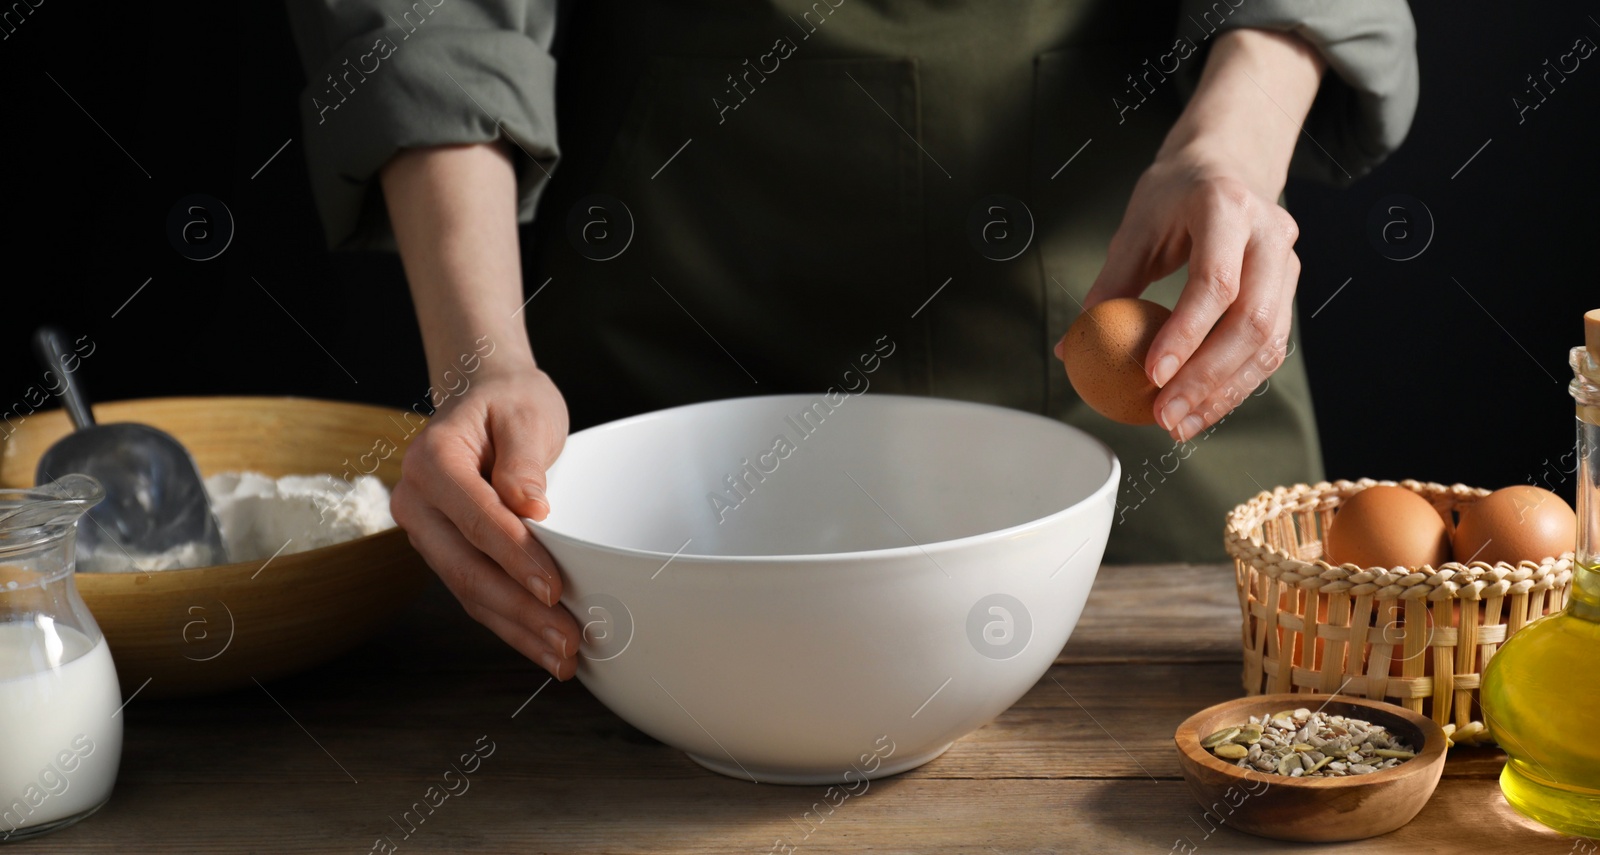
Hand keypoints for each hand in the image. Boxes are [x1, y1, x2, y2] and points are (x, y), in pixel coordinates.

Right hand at [390, 366, 578, 678]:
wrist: (484, 397)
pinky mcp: (445, 551)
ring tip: (564, 656)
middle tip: (568, 639)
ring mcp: (427, 531)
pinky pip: (475, 593)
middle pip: (467, 567)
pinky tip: (543, 646)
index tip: (554, 587)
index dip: (515, 557)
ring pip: (469, 590)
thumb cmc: (508, 402)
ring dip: (518, 629)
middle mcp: (417, 501)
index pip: (476, 517)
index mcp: (432, 460)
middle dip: (520, 610)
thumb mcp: (525, 412)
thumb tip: (529, 507)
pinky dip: (510, 623)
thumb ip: (524, 459)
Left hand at [1067, 28, 1323, 441]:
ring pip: (1268, 342)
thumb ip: (1108, 285)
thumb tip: (1071, 347)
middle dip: (1206, 379)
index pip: (1215, 282)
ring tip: (1180, 424)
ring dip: (1224, 392)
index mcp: (1226, 207)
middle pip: (1251, 320)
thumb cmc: (1174, 196)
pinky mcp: (1289, 289)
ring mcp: (1287, 263)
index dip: (1185, 334)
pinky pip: (1271, 347)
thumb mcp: (1134, 228)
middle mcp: (1270, 234)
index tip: (1151, 375)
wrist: (1226, 165)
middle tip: (1165, 414)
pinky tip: (1203, 407)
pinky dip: (1237, 384)